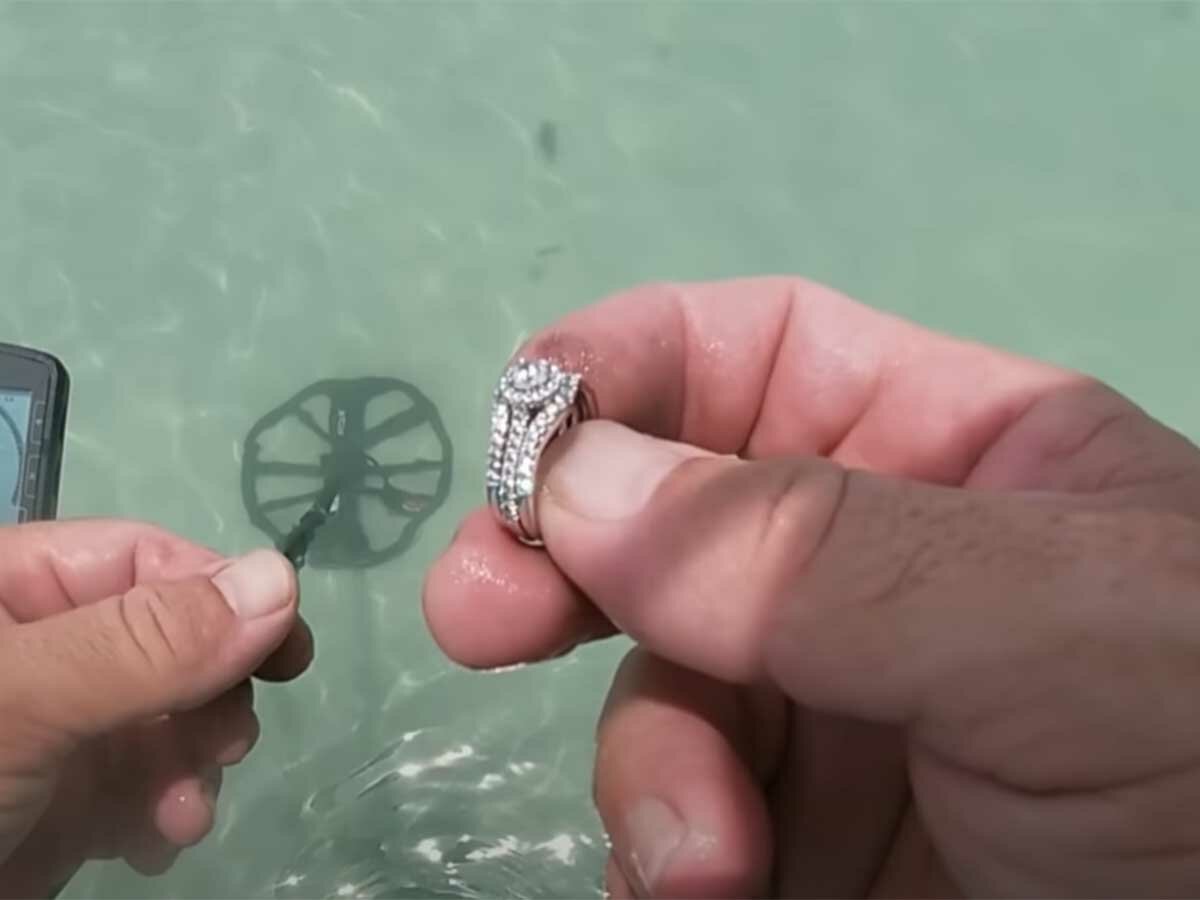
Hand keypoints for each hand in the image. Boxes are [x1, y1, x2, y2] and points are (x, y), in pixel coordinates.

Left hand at [0, 520, 311, 897]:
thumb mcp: (22, 699)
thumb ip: (146, 639)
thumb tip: (281, 578)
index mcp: (10, 589)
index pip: (141, 558)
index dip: (219, 595)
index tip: (285, 648)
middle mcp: (40, 650)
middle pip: (170, 640)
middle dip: (209, 694)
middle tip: (226, 746)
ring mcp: (52, 729)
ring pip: (168, 717)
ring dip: (192, 764)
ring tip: (181, 815)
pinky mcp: (59, 803)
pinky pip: (143, 785)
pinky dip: (165, 812)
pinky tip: (157, 843)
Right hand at [424, 278, 1199, 896]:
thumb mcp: (1056, 627)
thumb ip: (821, 551)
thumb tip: (575, 481)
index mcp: (954, 458)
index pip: (751, 356)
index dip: (625, 366)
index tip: (525, 438)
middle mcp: (874, 572)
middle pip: (665, 518)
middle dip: (559, 556)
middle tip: (475, 612)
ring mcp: (830, 715)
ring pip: (657, 688)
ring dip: (646, 769)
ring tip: (698, 867)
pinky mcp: (799, 848)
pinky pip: (673, 816)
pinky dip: (660, 854)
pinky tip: (701, 897)